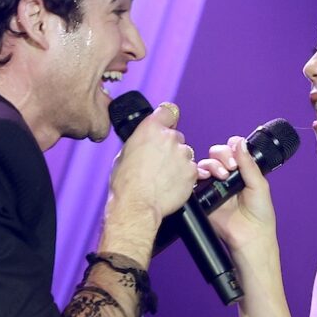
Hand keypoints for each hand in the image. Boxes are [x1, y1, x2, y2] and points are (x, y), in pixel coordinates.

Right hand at [106, 101, 197, 226]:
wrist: (136, 205)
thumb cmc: (126, 183)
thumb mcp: (125, 153)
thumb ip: (140, 142)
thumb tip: (144, 143)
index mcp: (150, 128)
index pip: (168, 111)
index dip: (168, 119)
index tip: (167, 125)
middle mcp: (169, 137)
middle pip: (177, 137)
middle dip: (171, 148)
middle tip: (160, 163)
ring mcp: (183, 154)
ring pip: (185, 154)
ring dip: (178, 163)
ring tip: (164, 177)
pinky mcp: (192, 171)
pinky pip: (191, 170)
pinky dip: (184, 177)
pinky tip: (171, 185)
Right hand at [197, 136, 276, 255]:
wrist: (250, 237)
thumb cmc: (260, 215)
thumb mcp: (259, 185)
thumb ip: (249, 164)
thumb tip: (240, 142)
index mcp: (242, 171)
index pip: (233, 150)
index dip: (233, 147)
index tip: (237, 156)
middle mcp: (227, 176)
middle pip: (217, 153)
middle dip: (222, 155)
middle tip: (231, 167)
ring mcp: (215, 186)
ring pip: (206, 164)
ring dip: (213, 164)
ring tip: (222, 175)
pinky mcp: (204, 196)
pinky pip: (196, 180)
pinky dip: (199, 174)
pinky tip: (207, 177)